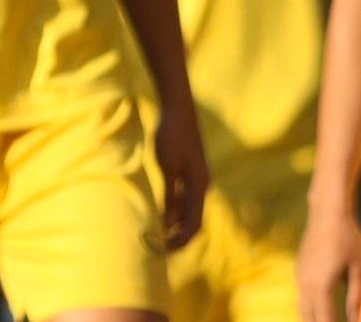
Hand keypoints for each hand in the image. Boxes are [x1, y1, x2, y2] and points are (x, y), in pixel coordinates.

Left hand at [154, 100, 208, 248]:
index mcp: (199, 186)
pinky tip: (162, 215)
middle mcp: (202, 185)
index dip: (179, 242)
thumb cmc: (170, 136)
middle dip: (179, 238)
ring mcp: (197, 179)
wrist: (177, 109)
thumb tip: (168, 223)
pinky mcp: (190, 172)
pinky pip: (186, 201)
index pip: (194, 225)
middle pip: (194, 221)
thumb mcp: (167, 168)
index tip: (161, 251)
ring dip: (176, 227)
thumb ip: (169, 196)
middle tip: (158, 249)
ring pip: (190, 212)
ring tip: (158, 236)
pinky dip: (175, 213)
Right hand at [297, 208, 360, 321]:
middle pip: (308, 318)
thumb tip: (356, 319)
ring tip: (326, 319)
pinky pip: (302, 295)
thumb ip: (355, 295)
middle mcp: (306, 284)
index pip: (324, 320)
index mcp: (321, 286)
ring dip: (313, 318)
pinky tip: (320, 308)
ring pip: (302, 308)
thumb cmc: (349, 238)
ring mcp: (300, 276)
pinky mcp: (300, 269)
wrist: (328, 212)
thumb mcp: (358, 267)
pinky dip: (310, 306)